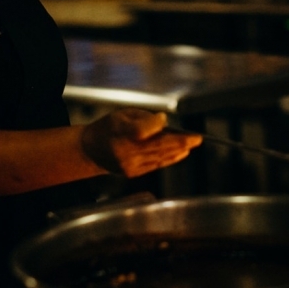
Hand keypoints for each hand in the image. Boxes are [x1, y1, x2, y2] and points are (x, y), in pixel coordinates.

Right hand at [80, 109, 201, 177]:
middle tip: (197, 138)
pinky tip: (182, 152)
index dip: (155, 126)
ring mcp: (129, 164)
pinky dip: (171, 158)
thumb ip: (144, 118)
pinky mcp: (133, 173)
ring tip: (193, 144)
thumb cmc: (109, 127)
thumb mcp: (123, 114)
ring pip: (159, 157)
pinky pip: (156, 164)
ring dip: (178, 150)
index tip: (165, 120)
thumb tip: (164, 122)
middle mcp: (124, 150)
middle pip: (156, 146)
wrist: (91, 150)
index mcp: (119, 131)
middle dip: (179, 142)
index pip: (140, 131)